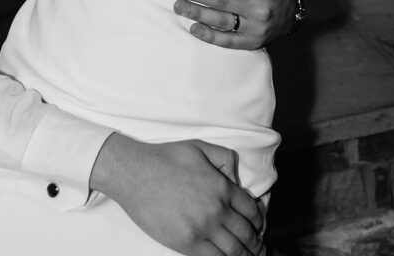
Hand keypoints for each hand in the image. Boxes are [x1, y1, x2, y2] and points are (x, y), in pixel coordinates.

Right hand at [91, 134, 263, 255]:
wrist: (134, 173)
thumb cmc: (165, 158)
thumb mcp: (198, 148)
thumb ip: (224, 159)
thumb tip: (237, 178)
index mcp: (222, 186)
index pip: (252, 210)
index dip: (259, 221)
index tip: (259, 227)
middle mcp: (216, 209)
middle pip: (247, 234)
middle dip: (256, 244)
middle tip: (259, 249)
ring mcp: (202, 228)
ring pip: (234, 251)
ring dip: (245, 255)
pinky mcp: (186, 243)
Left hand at [169, 0, 294, 48]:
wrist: (290, 18)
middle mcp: (261, 10)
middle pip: (221, 1)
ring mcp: (255, 29)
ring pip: (221, 21)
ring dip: (196, 13)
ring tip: (178, 5)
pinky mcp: (251, 43)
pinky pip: (227, 41)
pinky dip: (209, 36)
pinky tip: (193, 28)